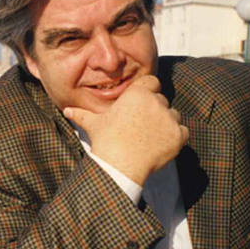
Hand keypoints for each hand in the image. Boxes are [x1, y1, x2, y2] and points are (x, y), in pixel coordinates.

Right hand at [63, 75, 188, 185]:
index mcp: (137, 93)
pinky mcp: (178, 134)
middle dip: (155, 111)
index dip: (148, 92)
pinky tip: (160, 145)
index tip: (141, 106)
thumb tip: (66, 111)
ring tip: (150, 138)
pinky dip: (175, 138)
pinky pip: (183, 132)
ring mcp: (169, 118)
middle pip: (162, 100)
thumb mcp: (94, 124)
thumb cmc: (105, 142)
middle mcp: (155, 101)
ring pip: (173, 115)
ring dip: (166, 124)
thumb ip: (82, 114)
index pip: (152, 82)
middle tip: (142, 127)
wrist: (119, 166)